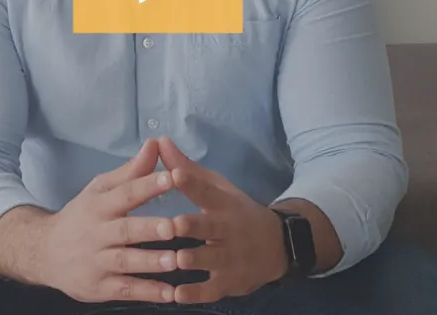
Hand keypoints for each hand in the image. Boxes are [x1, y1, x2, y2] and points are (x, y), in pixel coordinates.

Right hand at [38, 138, 179, 303]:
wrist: (43, 253)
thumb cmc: (81, 216)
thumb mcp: (101, 190)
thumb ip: (132, 171)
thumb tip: (155, 143)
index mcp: (100, 205)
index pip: (125, 193)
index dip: (147, 185)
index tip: (172, 177)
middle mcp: (98, 233)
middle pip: (125, 230)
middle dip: (149, 228)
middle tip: (174, 226)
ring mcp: (97, 262)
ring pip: (126, 261)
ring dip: (151, 262)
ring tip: (175, 261)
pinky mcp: (99, 287)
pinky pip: (126, 289)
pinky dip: (147, 292)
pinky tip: (170, 293)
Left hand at [156, 136, 287, 303]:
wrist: (278, 245)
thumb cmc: (235, 212)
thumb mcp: (217, 188)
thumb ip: (186, 168)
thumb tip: (159, 141)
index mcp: (222, 203)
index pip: (206, 190)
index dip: (190, 183)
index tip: (173, 174)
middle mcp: (227, 229)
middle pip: (208, 227)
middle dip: (191, 226)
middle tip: (172, 224)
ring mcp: (230, 257)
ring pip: (209, 259)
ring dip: (191, 259)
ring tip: (173, 260)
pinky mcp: (229, 283)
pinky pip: (211, 289)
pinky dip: (195, 293)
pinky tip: (176, 295)